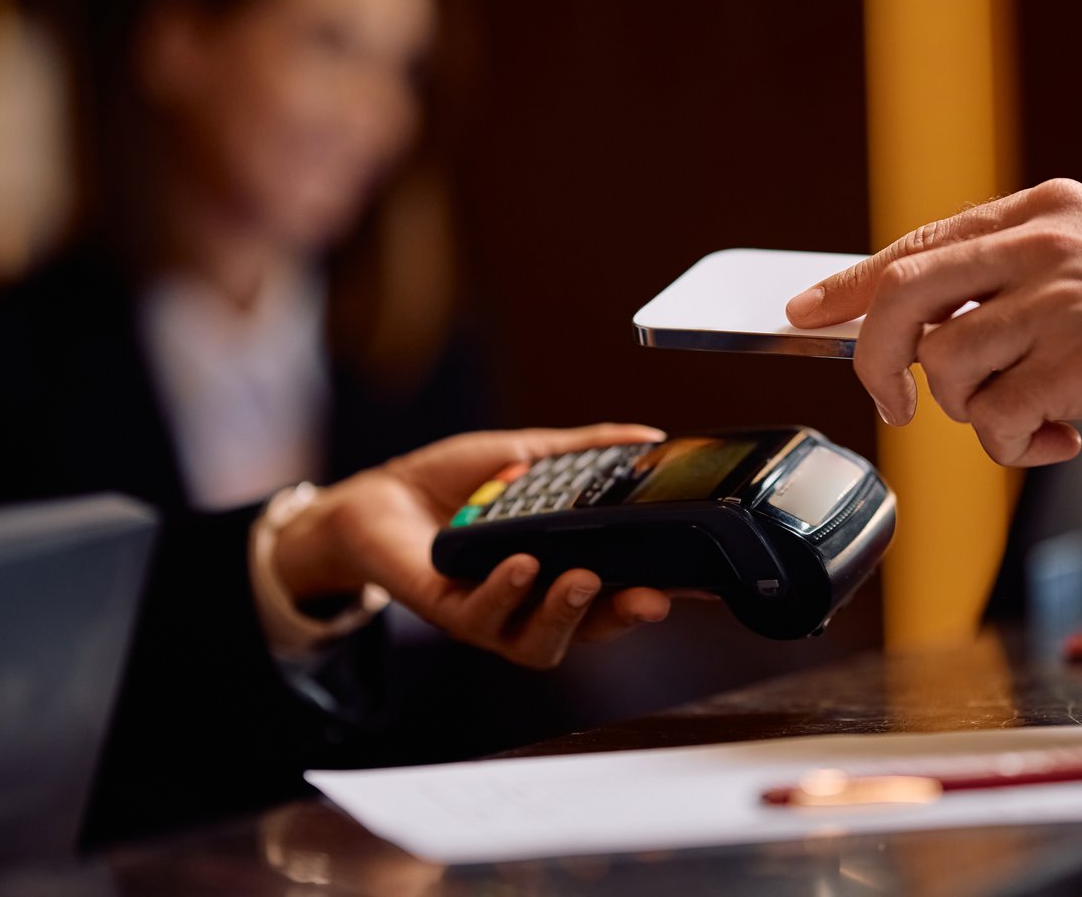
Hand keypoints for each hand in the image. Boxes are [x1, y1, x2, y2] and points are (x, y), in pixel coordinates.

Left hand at [271, 423, 671, 668]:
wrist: (383, 497)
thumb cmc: (457, 487)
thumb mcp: (530, 456)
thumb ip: (587, 450)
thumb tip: (648, 438)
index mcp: (562, 572)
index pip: (621, 593)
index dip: (659, 592)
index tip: (698, 586)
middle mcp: (534, 604)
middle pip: (590, 631)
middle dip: (623, 618)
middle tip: (649, 597)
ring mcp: (493, 614)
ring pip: (540, 642)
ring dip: (566, 614)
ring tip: (583, 579)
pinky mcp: (449, 611)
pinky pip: (482, 617)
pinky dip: (505, 593)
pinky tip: (520, 563)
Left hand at [785, 179, 1081, 465]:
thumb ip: (1016, 266)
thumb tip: (931, 313)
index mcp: (1039, 212)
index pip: (919, 244)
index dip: (853, 284)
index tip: (809, 311)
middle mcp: (1039, 248)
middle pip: (903, 297)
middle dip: (875, 359)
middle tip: (891, 401)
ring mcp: (1055, 305)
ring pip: (946, 367)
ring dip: (972, 410)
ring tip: (1026, 414)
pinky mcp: (1074, 366)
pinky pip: (996, 420)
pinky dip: (1014, 444)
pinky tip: (1058, 437)